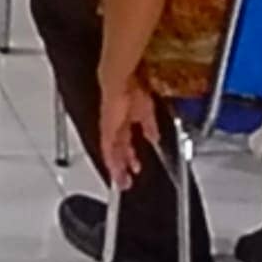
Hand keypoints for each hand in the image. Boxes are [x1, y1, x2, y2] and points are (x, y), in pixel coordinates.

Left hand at [97, 74, 164, 189]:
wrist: (120, 80)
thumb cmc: (133, 87)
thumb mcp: (147, 111)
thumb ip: (150, 126)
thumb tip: (154, 138)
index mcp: (125, 119)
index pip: (126, 142)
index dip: (130, 156)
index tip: (134, 167)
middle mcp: (115, 124)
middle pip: (117, 150)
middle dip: (122, 166)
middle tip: (125, 181)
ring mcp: (110, 127)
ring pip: (111, 152)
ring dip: (117, 167)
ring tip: (121, 180)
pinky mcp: (107, 128)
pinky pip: (107, 148)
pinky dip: (111, 160)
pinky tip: (113, 169)